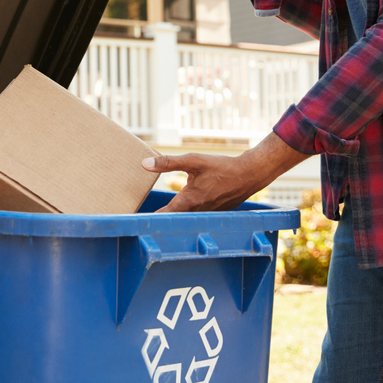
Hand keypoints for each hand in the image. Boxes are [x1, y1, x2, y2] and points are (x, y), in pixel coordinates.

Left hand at [142, 152, 257, 211]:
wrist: (248, 175)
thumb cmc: (220, 167)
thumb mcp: (194, 161)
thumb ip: (168, 163)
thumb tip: (144, 164)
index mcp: (188, 201)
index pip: (162, 215)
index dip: (147, 219)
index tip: (134, 222)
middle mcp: (195, 212)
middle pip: (172, 219)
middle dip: (158, 219)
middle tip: (140, 219)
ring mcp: (205, 214)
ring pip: (184, 218)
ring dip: (174, 217)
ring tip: (157, 215)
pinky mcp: (212, 213)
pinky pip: (196, 215)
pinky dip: (188, 213)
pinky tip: (185, 206)